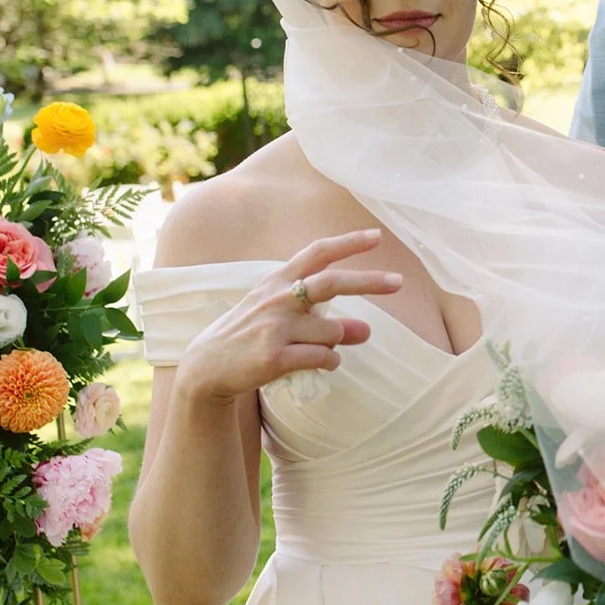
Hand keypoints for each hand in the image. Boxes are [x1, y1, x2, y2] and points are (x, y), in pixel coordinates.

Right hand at [177, 230, 402, 404]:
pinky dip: (331, 361)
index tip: (376, 236)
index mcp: (277, 280)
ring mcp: (274, 327)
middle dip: (368, 281)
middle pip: (331, 282)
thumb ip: (324, 318)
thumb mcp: (281, 316)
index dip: (348, 243)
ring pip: (332, 331)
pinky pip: (323, 357)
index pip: (317, 253)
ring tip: (323, 349)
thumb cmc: (250, 335)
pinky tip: (324, 364)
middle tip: (398, 282)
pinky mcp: (274, 357)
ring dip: (339, 341)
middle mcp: (276, 298)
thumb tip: (367, 330)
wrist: (206, 368)